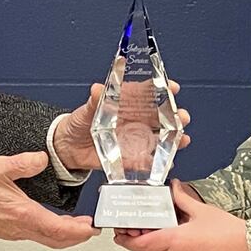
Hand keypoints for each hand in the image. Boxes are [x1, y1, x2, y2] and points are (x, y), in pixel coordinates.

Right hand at [0, 152, 96, 248]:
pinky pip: (35, 236)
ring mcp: (13, 232)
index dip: (80, 230)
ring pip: (46, 240)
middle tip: (91, 230)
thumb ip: (24, 163)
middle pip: (56, 241)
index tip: (93, 228)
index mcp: (22, 214)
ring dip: (64, 236)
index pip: (59, 229)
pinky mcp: (6, 231)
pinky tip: (50, 222)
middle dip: (78, 237)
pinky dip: (50, 232)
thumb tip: (43, 159)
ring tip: (76, 227)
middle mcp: (19, 228)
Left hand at [51, 80, 192, 175]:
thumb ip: (94, 101)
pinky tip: (166, 163)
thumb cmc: (79, 123)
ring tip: (182, 140)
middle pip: (162, 116)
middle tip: (182, 117)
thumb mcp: (86, 109)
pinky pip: (148, 160)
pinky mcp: (131, 157)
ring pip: (161, 138)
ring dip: (174, 139)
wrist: (68, 147)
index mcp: (127, 103)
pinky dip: (157, 163)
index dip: (163, 88)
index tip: (172, 87)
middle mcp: (136, 120)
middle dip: (176, 116)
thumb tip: (97, 89)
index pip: (149, 92)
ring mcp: (136, 139)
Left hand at [114, 182, 250, 250]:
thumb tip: (174, 189)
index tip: (121, 233)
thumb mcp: (202, 211)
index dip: (126, 238)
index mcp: (174, 242)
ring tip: (161, 240)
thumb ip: (181, 199)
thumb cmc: (232, 236)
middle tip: (139, 231)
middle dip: (139, 242)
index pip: (138, 243)